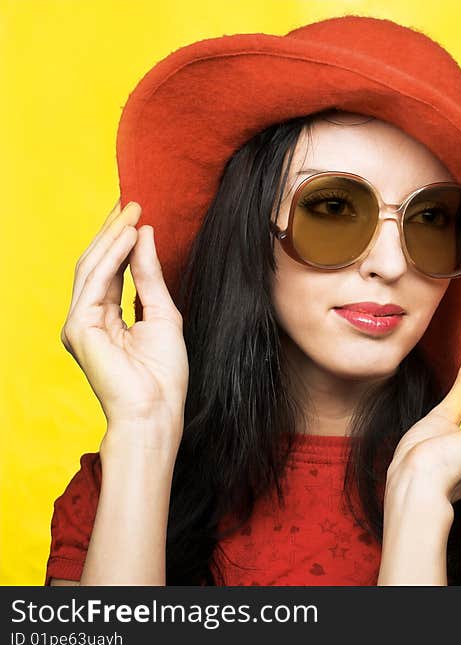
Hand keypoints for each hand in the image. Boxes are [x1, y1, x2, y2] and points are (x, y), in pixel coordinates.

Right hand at [60, 199, 188, 452]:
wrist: (157, 408)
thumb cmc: (164, 373)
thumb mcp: (163, 314)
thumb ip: (149, 275)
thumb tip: (144, 233)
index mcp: (107, 318)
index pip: (110, 270)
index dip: (122, 240)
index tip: (137, 213)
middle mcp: (88, 317)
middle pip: (96, 264)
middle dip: (113, 231)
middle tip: (132, 203)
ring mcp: (79, 322)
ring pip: (92, 267)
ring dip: (112, 237)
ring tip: (132, 211)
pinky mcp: (79, 327)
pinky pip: (95, 281)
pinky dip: (112, 256)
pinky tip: (128, 236)